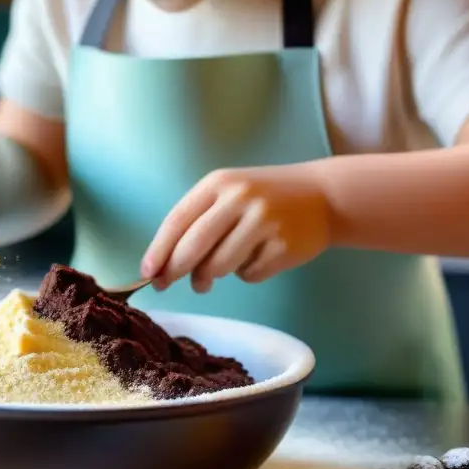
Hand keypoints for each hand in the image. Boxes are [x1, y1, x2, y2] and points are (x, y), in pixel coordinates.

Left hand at [140, 167, 330, 291]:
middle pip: (193, 247)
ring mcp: (264, 222)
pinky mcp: (283, 246)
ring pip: (218, 266)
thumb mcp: (228, 194)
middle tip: (165, 284)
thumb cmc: (263, 199)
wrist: (323, 196)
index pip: (178, 220)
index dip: (158, 250)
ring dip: (208, 277)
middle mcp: (240, 199)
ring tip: (212, 275)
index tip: (146, 273)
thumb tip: (162, 266)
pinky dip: (245, 274)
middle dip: (175, 271)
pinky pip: (248, 275)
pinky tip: (257, 257)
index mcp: (219, 184)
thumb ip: (197, 222)